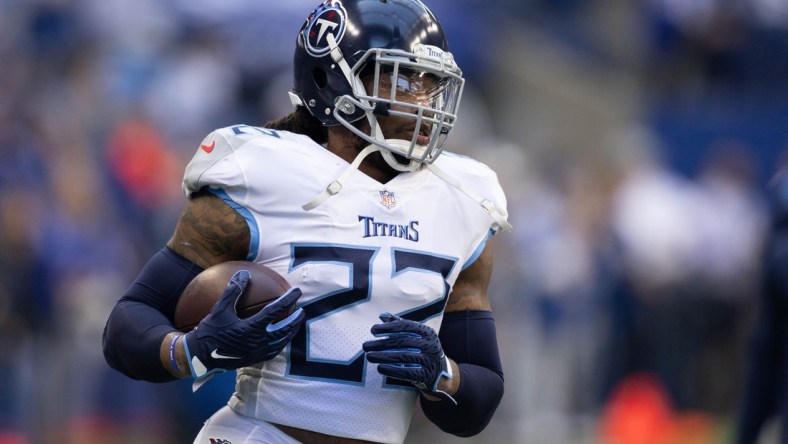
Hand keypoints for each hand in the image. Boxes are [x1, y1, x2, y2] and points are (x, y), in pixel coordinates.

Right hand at [183, 270, 304, 381]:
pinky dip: (281, 344)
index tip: (297, 292)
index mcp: (251, 329)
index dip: (288, 300)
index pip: (276, 311)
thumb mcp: (219, 309)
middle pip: (284, 330)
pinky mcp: (254, 360)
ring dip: (291, 332)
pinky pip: (273, 351)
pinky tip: (281, 339)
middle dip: (296, 319)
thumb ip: (233, 291)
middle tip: (302, 310)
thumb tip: (244, 273)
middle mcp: (258, 342)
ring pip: (281, 342)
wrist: (199, 357)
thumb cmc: (209, 332)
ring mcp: (257, 353)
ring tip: (296, 324)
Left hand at [363, 312, 455, 403]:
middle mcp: (430, 345)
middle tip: (365, 346)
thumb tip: (382, 315)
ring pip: (403, 356)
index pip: (406, 326)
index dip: (388, 327)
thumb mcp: (416, 336)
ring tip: (369, 356)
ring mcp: (429, 360)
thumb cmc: (423, 350)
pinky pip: (407, 372)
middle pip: (402, 342)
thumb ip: (400, 325)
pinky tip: (380, 368)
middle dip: (381, 343)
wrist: (441, 374)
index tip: (373, 330)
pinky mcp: (426, 375)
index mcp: (427, 332)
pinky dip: (392, 370)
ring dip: (383, 357)